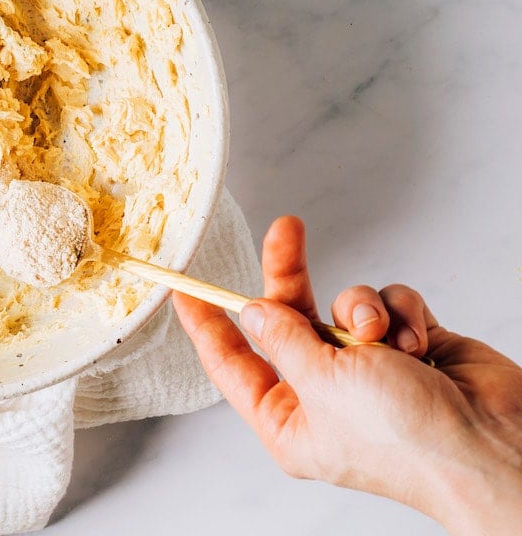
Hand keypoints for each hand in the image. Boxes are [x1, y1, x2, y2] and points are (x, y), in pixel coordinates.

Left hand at [175, 216, 521, 534]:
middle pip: (287, 320)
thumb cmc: (406, 438)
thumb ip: (283, 339)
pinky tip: (420, 341)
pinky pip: (387, 305)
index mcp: (289, 422)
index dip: (207, 324)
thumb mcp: (322, 382)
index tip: (184, 287)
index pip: (232, 365)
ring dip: (361, 310)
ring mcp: (368, 372)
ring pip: (341, 307)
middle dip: (289, 276)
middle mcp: (323, 396)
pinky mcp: (410, 348)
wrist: (494, 445)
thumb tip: (253, 312)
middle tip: (285, 229)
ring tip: (382, 337)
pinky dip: (402, 313)